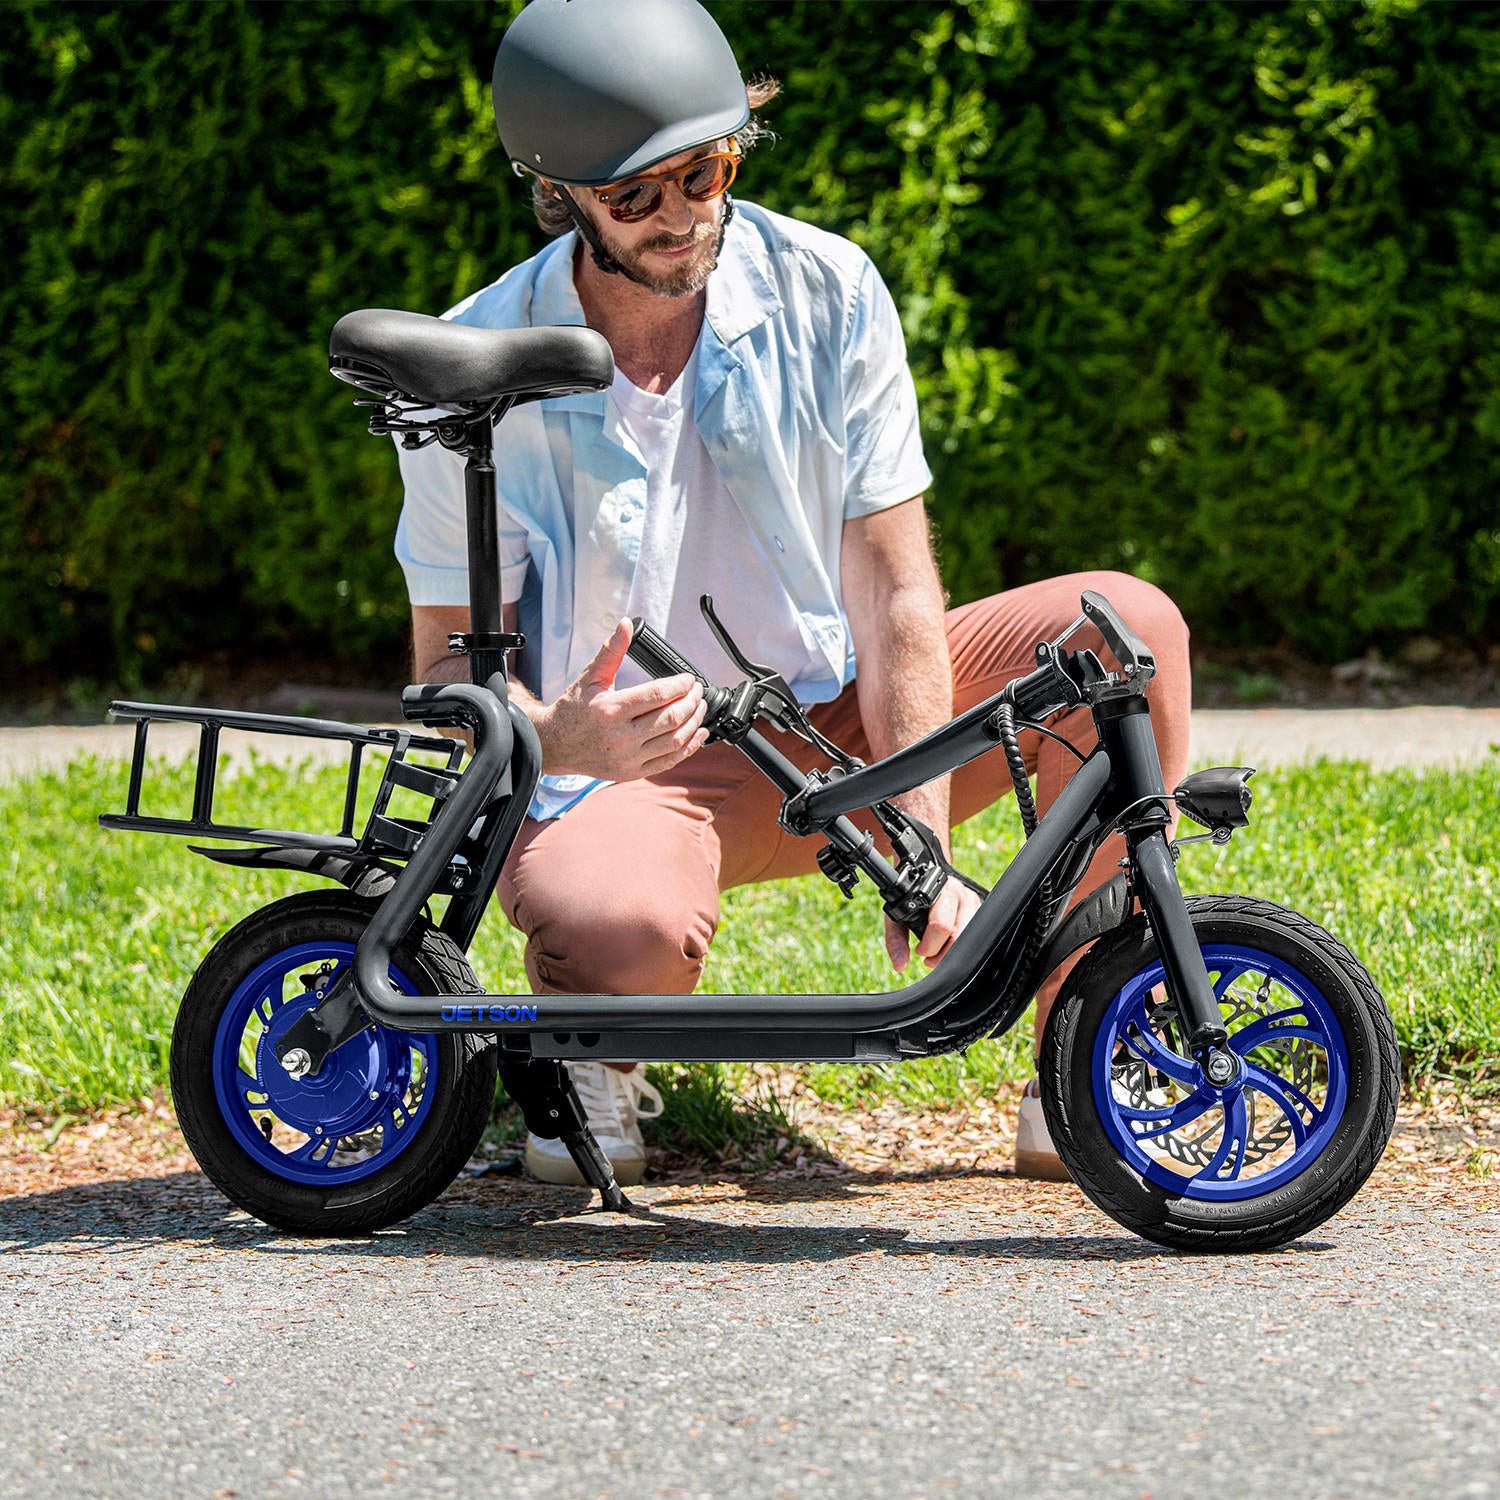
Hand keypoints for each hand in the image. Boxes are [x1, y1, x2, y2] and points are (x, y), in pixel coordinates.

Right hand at [536, 619, 709, 781]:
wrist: (554, 745)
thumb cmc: (572, 711)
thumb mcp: (590, 677)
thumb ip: (612, 651)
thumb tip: (626, 625)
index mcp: (611, 710)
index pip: (657, 694)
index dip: (680, 685)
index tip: (688, 679)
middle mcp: (620, 737)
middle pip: (671, 718)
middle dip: (692, 701)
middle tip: (697, 691)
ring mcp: (628, 758)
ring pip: (675, 740)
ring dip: (694, 722)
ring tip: (699, 708)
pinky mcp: (632, 772)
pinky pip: (669, 761)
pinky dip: (689, 747)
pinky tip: (697, 733)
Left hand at [884, 874, 982, 973]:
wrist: (925, 875)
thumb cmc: (909, 897)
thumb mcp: (897, 915)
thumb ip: (895, 939)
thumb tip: (899, 965)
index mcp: (938, 892)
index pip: (941, 926)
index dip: (929, 946)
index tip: (920, 950)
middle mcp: (960, 894)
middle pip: (958, 936)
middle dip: (941, 955)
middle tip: (929, 957)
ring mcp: (973, 901)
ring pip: (969, 938)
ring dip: (952, 952)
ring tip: (938, 950)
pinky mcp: (980, 908)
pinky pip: (975, 935)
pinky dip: (961, 945)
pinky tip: (949, 943)